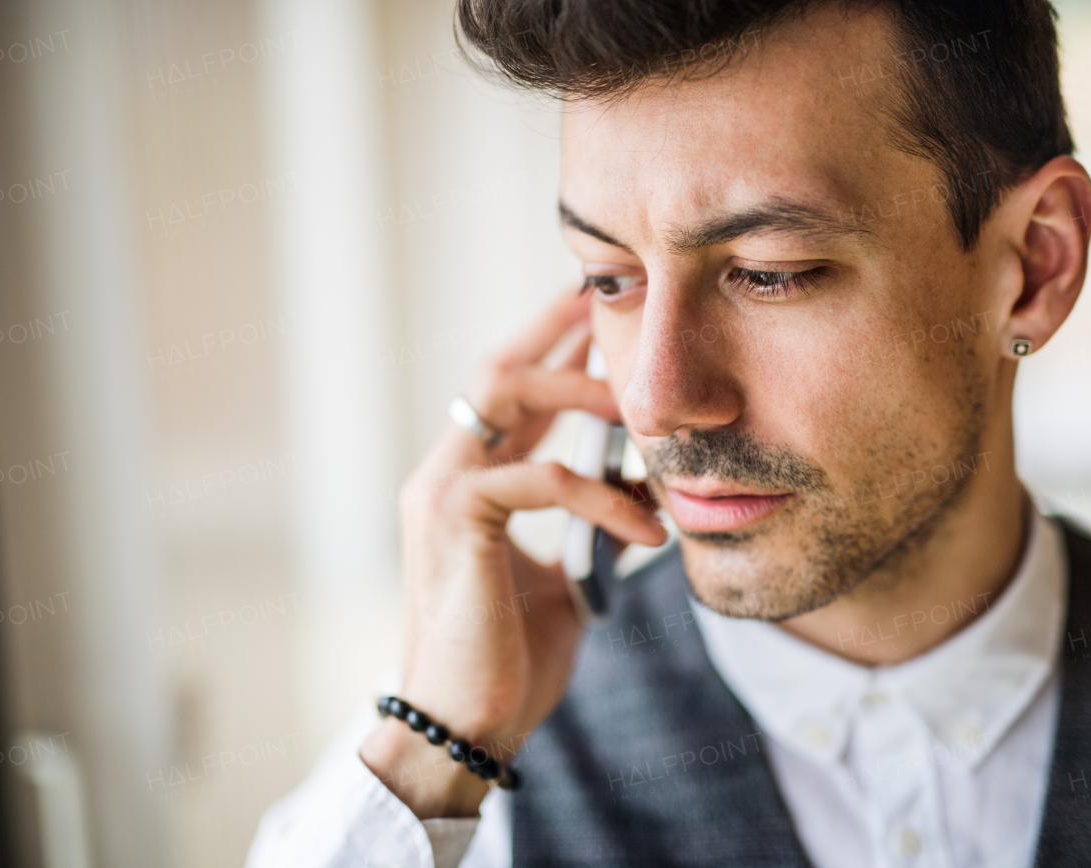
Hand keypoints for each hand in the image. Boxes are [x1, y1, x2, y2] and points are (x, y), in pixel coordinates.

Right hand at [359, 290, 665, 817]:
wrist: (466, 728)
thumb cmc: (508, 661)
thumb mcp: (561, 581)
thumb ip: (585, 532)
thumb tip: (643, 497)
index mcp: (466, 486)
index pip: (505, 398)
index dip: (549, 351)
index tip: (597, 316)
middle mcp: (444, 475)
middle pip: (496, 370)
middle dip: (556, 333)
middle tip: (612, 307)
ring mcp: (441, 492)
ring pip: (505, 393)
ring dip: (580, 389)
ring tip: (643, 411)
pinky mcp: (455, 520)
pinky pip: (541, 477)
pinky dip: (603, 495)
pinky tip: (649, 530)